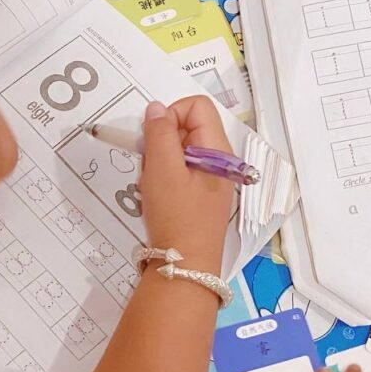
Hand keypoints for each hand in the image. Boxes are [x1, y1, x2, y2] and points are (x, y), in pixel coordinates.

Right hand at [139, 96, 233, 273]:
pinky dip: (162, 177)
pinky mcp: (198, 194)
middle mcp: (217, 160)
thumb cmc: (177, 217)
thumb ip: (159, 133)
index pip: (196, 106)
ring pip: (178, 150)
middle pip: (186, 127)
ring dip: (159, 161)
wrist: (184, 265)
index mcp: (217, 149)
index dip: (171, 114)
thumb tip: (156, 108)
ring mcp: (209, 178)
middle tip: (152, 166)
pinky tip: (156, 196)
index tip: (154, 138)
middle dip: (161, 141)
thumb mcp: (162, 169)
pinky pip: (177, 171)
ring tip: (153, 185)